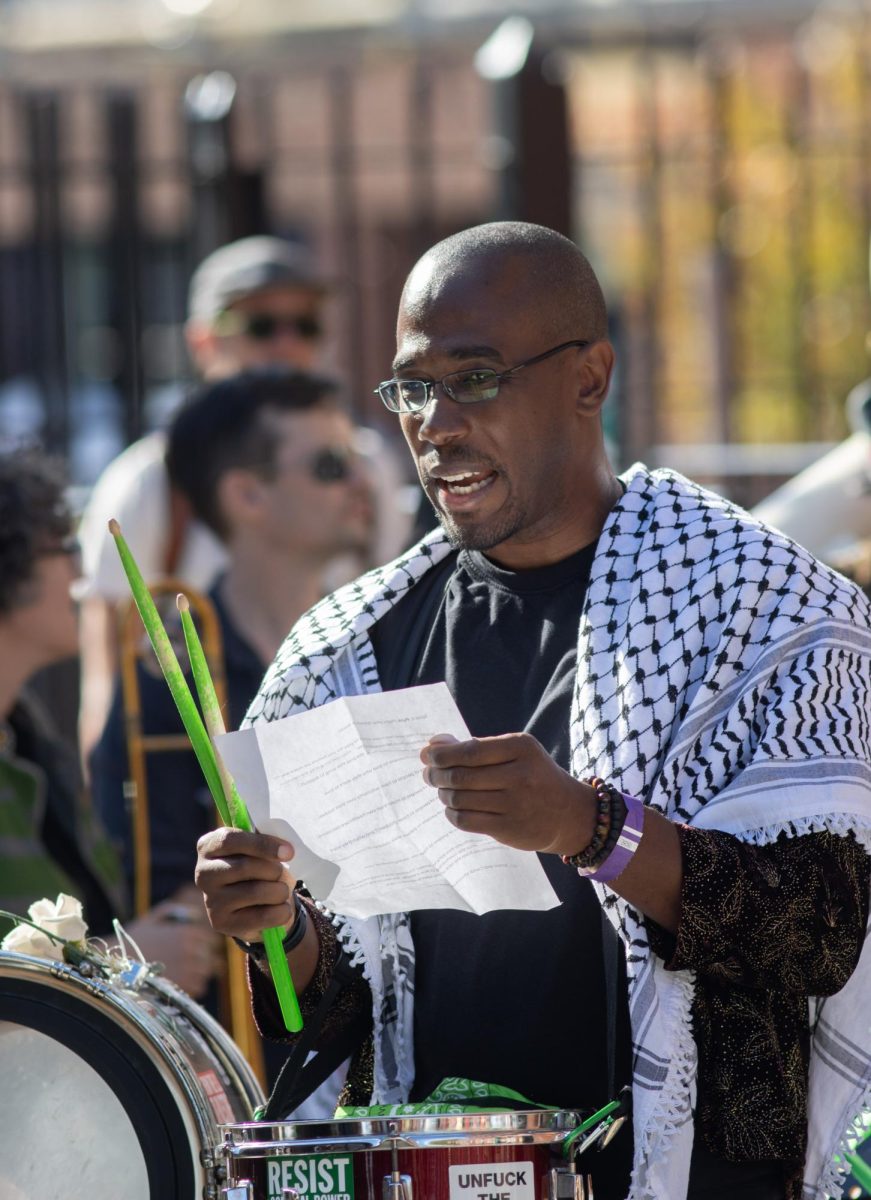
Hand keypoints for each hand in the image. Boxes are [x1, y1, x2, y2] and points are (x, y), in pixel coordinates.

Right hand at [123, 894, 223, 998]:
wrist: (116, 965)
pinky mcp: (182, 987)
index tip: (193, 951)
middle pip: (210, 957)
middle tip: (187, 966)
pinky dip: (192, 987)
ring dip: (198, 975)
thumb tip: (194, 915)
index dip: (203, 946)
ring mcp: (189, 969)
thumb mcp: (152, 919)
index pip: (210, 940)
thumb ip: (174, 911)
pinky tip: (177, 984)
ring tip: (181, 976)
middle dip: (201, 961)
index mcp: (188, 932)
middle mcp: (192, 950)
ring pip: (206, 973)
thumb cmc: (133, 941)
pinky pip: (198, 988)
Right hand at [194, 827, 296, 943]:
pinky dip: (281, 911)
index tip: (288, 852)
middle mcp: (203, 873)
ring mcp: (210, 900)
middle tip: (283, 874)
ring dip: (280, 891)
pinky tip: (282, 908)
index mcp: (209, 846)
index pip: (230, 840)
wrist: (253, 903)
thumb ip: (265, 842)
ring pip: (256, 891)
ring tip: (282, 891)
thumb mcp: (257, 848)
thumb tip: (284, 850)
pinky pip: (261, 916)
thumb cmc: (257, 867)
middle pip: (245, 866)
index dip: (262, 845)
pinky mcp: (221, 922)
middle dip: (274, 870)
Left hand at [421, 732, 596, 856]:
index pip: (470, 750)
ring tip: (443, 790)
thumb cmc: (533, 775)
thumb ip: (475, 746)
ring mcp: (516, 804)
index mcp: (521, 747)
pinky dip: (452, 813)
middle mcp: (520, 775)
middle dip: (436, 774)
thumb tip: (433, 744)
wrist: (569, 813)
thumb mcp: (514, 752)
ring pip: (460, 799)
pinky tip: (453, 807)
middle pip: (461, 776)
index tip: (427, 754)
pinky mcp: (510, 828)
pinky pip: (466, 820)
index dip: (442, 754)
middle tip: (428, 774)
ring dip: (443, 794)